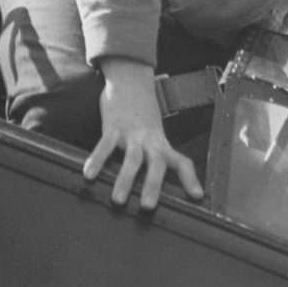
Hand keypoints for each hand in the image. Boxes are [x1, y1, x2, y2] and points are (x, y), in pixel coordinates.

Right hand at [82, 56, 203, 209]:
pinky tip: (90, 174)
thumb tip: (151, 184)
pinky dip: (98, 160)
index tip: (197, 196)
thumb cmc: (141, 112)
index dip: (190, 178)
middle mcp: (150, 139)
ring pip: (132, 157)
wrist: (131, 80)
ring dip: (125, 179)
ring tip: (118, 200)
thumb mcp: (153, 133)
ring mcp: (132, 132)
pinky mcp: (113, 125)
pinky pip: (105, 144)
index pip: (181, 161)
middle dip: (153, 185)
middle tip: (148, 206)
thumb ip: (153, 154)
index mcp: (161, 143)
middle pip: (156, 162)